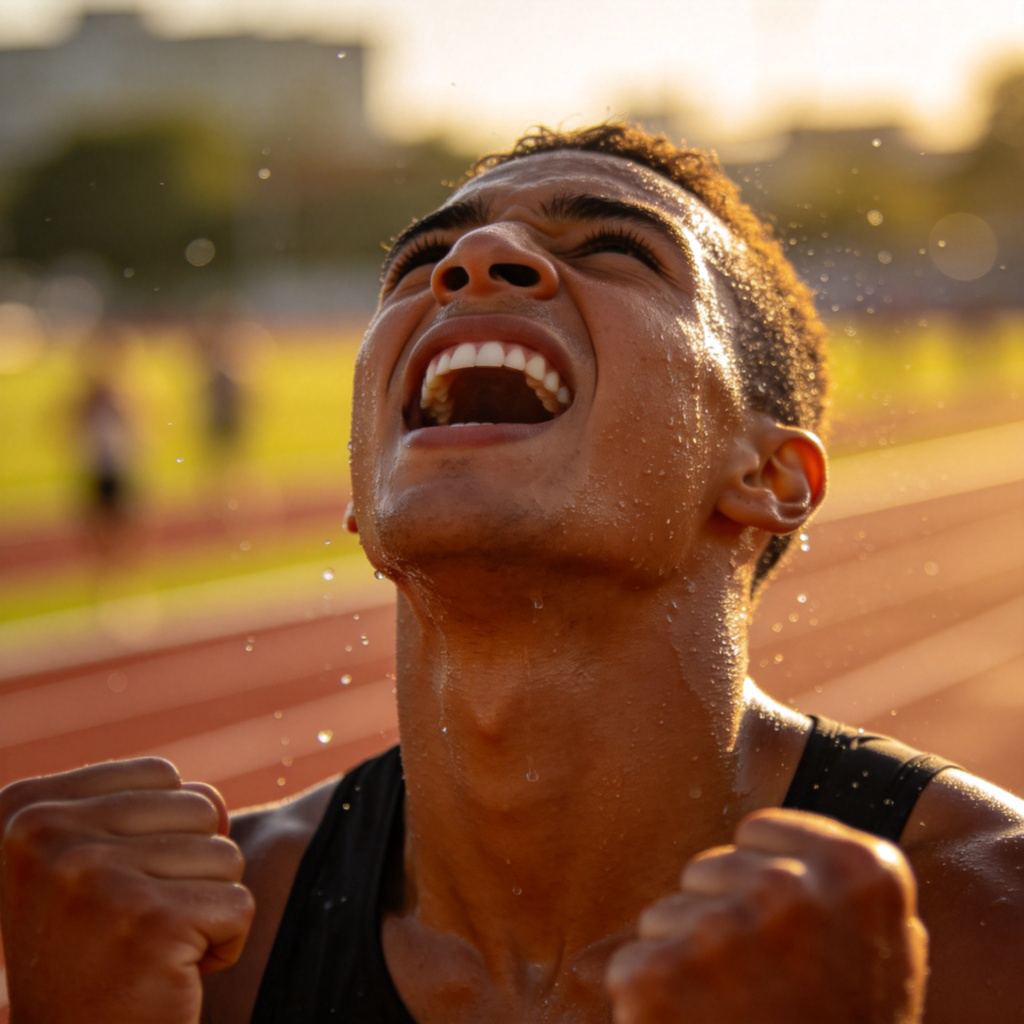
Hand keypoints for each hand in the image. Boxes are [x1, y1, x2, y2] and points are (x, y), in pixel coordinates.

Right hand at [0, 759, 253, 1023]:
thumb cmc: (98, 950)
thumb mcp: (94, 859)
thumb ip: (147, 806)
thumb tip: (209, 803)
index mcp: (25, 808)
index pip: (161, 775)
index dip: (164, 833)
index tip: (114, 889)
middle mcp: (45, 835)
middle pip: (199, 807)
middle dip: (191, 869)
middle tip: (138, 925)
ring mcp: (93, 875)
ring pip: (225, 854)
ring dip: (206, 907)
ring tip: (152, 947)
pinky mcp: (147, 921)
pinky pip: (240, 905)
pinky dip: (223, 944)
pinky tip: (171, 973)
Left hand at [607, 809, 926, 1023]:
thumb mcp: (878, 950)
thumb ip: (835, 879)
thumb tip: (771, 832)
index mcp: (860, 872)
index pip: (758, 833)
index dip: (762, 888)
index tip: (790, 943)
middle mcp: (789, 891)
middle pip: (709, 869)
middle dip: (720, 921)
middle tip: (761, 991)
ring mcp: (722, 931)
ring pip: (667, 912)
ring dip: (686, 960)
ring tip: (732, 1015)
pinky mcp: (658, 975)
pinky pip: (634, 960)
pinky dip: (652, 999)